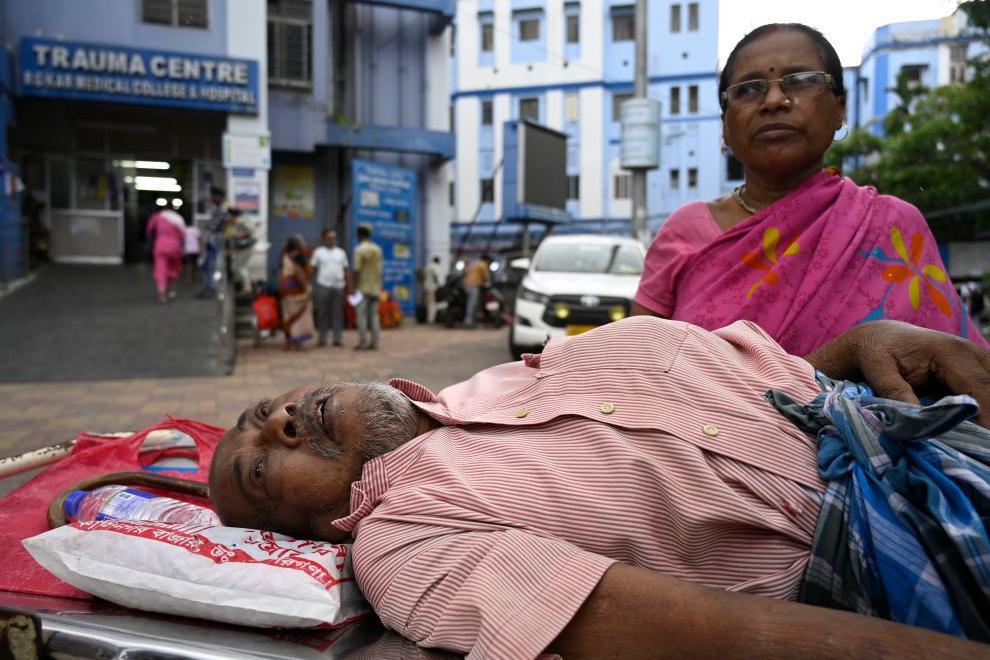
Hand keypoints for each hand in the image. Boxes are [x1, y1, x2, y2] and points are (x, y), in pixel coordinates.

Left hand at [804, 320, 989, 426]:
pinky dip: (983, 410)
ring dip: (986, 413)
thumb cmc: (876, 351)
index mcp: (949, 351)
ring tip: (975, 441)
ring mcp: (979, 361)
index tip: (983, 443)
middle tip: (980, 447)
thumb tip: (915, 418)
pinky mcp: (978, 371)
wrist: (879, 336)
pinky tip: (974, 430)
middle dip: (987, 419)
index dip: (986, 417)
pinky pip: (987, 392)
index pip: (978, 387)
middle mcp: (971, 353)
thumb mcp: (876, 367)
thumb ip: (894, 390)